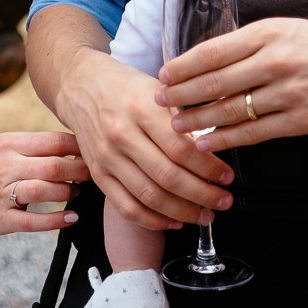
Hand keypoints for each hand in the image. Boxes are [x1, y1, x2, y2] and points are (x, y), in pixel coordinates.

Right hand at [0, 132, 88, 235]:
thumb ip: (27, 146)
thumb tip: (68, 147)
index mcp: (7, 143)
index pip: (54, 141)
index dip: (80, 147)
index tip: (94, 152)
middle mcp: (5, 166)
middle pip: (55, 166)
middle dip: (81, 171)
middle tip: (95, 175)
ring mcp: (2, 194)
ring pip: (45, 191)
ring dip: (68, 193)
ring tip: (76, 194)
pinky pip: (33, 221)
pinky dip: (56, 220)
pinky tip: (71, 218)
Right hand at [59, 47, 235, 229]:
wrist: (81, 86)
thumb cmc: (126, 87)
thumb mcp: (158, 89)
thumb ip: (183, 119)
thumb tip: (213, 152)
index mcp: (140, 108)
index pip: (181, 148)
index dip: (209, 168)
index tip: (227, 177)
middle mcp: (121, 134)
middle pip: (168, 176)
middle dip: (203, 195)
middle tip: (223, 200)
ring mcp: (106, 157)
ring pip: (150, 196)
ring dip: (183, 212)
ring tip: (205, 215)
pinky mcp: (97, 174)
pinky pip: (127, 207)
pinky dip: (153, 221)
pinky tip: (174, 221)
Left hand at [154, 17, 307, 146]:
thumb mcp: (287, 29)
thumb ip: (250, 43)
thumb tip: (208, 59)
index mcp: (268, 33)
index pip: (212, 51)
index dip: (182, 67)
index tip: (162, 75)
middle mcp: (276, 61)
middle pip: (215, 82)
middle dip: (181, 94)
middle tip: (159, 102)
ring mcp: (289, 93)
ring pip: (232, 110)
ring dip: (198, 120)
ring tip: (175, 125)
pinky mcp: (302, 121)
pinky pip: (255, 133)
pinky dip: (227, 139)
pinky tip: (207, 142)